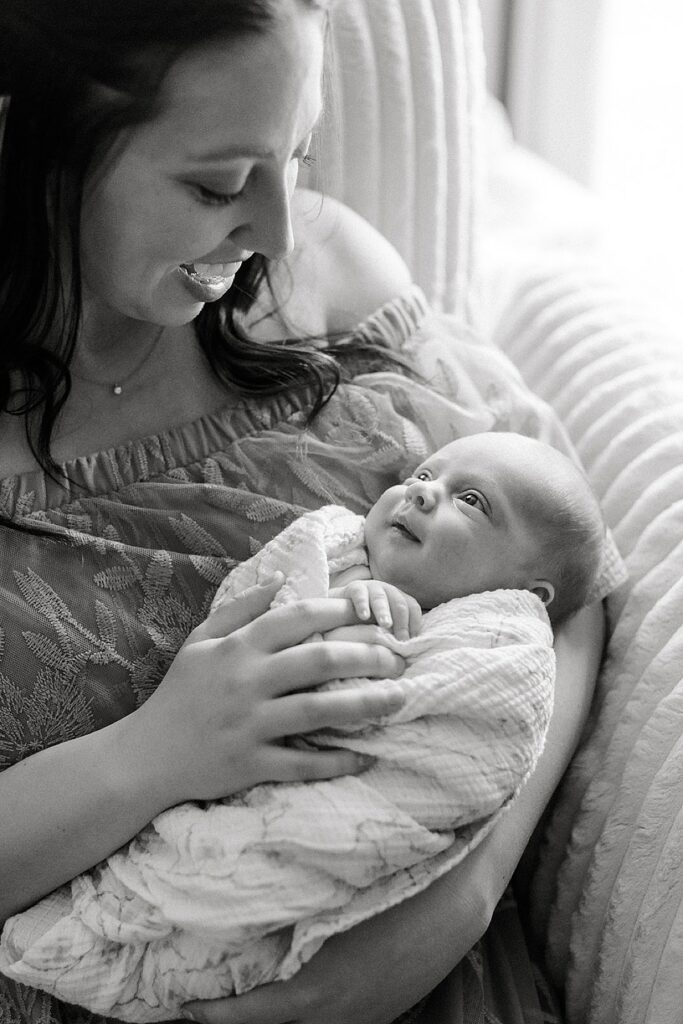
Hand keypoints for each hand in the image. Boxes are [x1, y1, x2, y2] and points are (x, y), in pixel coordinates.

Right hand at [122, 577, 405, 809]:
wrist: (144, 756)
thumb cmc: (179, 693)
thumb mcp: (200, 640)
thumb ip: (241, 607)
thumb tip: (280, 576)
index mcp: (237, 647)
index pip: (297, 617)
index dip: (340, 610)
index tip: (372, 609)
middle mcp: (246, 681)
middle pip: (320, 661)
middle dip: (368, 656)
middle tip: (400, 658)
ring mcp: (249, 724)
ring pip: (319, 710)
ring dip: (366, 704)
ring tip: (399, 699)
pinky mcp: (251, 764)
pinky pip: (303, 763)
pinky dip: (336, 762)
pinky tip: (365, 757)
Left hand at [179, 861, 486, 1023]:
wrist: (457, 899)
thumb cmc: (395, 889)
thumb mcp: (336, 900)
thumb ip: (294, 912)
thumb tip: (250, 907)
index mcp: (320, 990)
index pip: (254, 1015)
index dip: (215, 1016)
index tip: (186, 1008)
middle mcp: (339, 1014)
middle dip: (243, 1020)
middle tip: (206, 1004)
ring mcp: (366, 1017)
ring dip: (278, 1017)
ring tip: (250, 997)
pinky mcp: (385, 1012)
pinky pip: (339, 1020)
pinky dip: (312, 1013)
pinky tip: (304, 987)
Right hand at [329, 580, 421, 640]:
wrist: (340, 606)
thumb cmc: (367, 622)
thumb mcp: (384, 627)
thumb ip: (395, 636)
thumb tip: (406, 658)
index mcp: (399, 599)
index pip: (412, 608)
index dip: (414, 625)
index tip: (411, 643)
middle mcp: (388, 591)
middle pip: (400, 604)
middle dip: (402, 623)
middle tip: (401, 640)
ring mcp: (371, 588)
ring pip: (381, 599)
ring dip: (384, 612)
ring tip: (386, 625)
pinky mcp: (355, 588)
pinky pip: (360, 595)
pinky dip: (362, 605)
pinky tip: (363, 617)